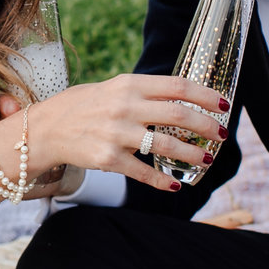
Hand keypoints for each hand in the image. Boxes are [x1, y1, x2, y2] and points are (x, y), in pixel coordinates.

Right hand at [18, 74, 226, 193]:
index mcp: (129, 84)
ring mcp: (116, 133)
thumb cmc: (83, 106)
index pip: (177, 86)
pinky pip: (143, 172)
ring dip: (192, 154)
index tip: (223, 105)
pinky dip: (162, 181)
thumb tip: (182, 98)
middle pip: (178, 114)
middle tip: (222, 134)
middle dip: (206, 126)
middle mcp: (124, 106)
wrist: (45, 129)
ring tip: (206, 159)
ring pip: (166, 145)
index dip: (205, 95)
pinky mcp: (108, 159)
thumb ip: (143, 92)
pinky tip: (175, 185)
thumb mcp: (112, 88)